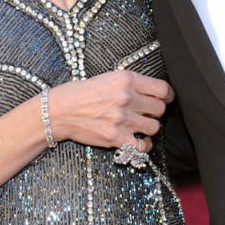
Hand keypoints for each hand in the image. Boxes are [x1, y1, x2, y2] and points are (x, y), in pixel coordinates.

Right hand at [48, 71, 172, 153]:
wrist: (58, 111)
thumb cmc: (79, 93)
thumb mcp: (106, 77)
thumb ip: (128, 83)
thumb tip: (149, 90)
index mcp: (126, 79)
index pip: (162, 89)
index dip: (167, 96)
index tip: (165, 100)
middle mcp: (127, 98)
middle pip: (160, 109)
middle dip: (156, 112)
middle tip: (147, 113)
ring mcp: (122, 119)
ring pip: (154, 127)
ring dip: (149, 127)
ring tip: (139, 126)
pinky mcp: (116, 137)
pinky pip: (142, 146)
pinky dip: (144, 145)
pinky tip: (139, 141)